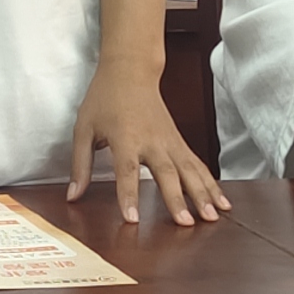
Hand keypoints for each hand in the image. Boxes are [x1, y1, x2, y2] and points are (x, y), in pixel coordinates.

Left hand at [67, 57, 222, 224]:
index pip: (126, 171)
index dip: (129, 195)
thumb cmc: (104, 98)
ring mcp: (169, 140)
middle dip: (177, 199)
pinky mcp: (179, 141)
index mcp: (125, 137)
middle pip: (166, 173)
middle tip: (185, 223)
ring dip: (202, 194)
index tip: (133, 218)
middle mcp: (151, 140)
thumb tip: (73, 195)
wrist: (131, 70)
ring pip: (189, 170)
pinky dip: (210, 183)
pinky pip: (197, 164)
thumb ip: (80, 164)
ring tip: (213, 217)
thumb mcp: (83, 128)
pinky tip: (220, 201)